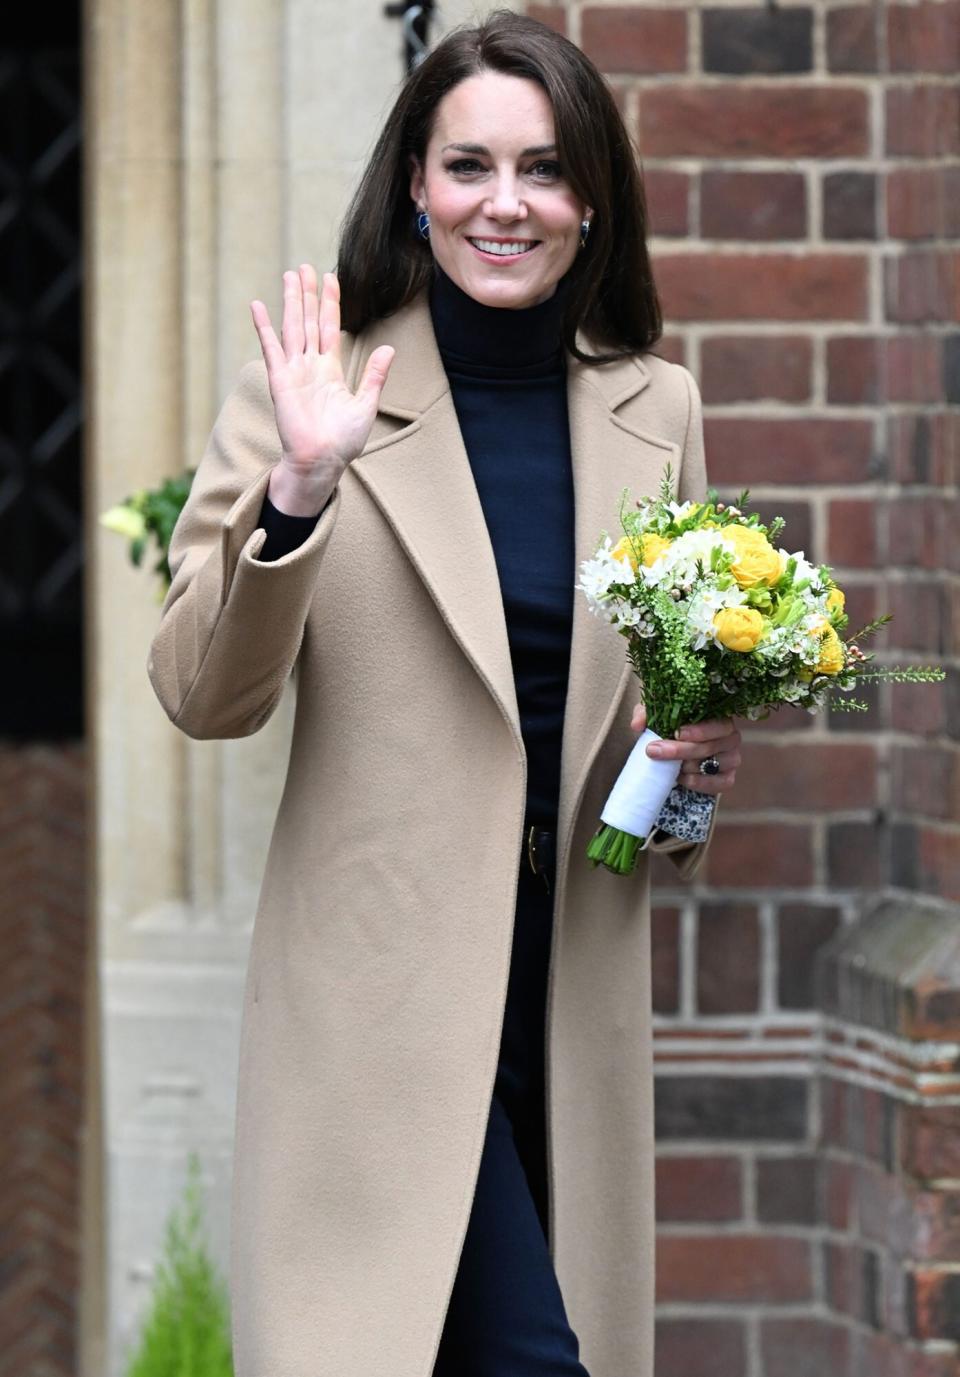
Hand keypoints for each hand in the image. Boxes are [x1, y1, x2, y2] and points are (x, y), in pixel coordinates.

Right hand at [250, 266, 394, 495]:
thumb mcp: (366, 404)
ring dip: (291, 301)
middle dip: (308, 294)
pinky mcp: (280, 380)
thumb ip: (374, 375)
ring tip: (289, 275)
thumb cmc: (343, 441)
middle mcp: (310, 366)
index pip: (330, 327)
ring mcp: (294, 371)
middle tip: (304, 267)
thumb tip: (389, 348)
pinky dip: (264, 327)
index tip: (330, 277)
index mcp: (330, 370)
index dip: (331, 303)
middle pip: (309, 320)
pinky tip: (258, 306)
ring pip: (292, 327)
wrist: (322, 461)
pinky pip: (271, 348)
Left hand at [630, 704, 740, 794]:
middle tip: (654, 751)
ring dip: (686, 766)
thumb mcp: (659, 714)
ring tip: (668, 764)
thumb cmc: (672, 726)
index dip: (700, 730)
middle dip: (680, 750)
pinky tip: (680, 778)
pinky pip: (717, 784)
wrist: (677, 750)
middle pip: (710, 746)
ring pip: (711, 765)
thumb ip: (647, 713)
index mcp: (720, 718)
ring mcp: (732, 760)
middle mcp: (731, 738)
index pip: (718, 724)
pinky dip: (697, 782)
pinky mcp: (727, 779)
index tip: (677, 732)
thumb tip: (637, 724)